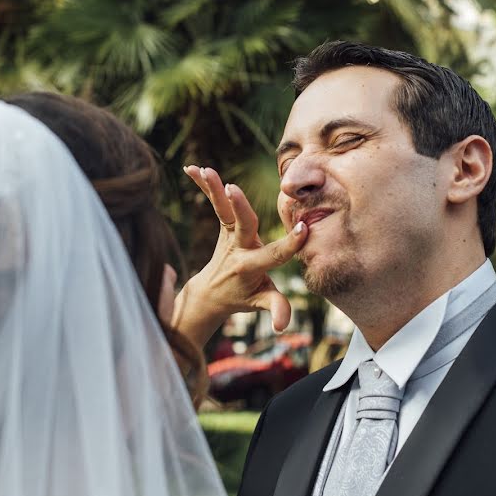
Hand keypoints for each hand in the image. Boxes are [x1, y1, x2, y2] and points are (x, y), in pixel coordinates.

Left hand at [173, 165, 307, 348]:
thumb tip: (283, 328)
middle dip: (238, 208)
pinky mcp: (221, 226)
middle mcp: (237, 249)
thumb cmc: (242, 296)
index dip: (290, 244)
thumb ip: (275, 308)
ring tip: (207, 170)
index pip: (274, 255)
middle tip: (232, 189)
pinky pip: (213, 203)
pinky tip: (191, 167)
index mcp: (251, 266)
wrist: (210, 294)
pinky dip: (202, 186)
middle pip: (240, 226)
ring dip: (213, 189)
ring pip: (222, 210)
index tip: (304, 229)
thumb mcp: (260, 302)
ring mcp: (227, 236)